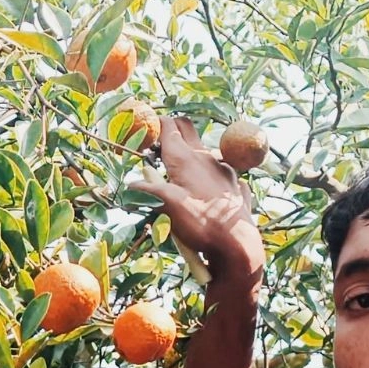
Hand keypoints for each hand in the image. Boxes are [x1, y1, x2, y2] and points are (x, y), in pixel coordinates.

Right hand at [130, 116, 264, 280]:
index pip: (169, 127)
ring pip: (203, 150)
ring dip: (189, 152)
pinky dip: (207, 172)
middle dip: (173, 129)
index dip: (157, 123)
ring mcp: (223, 169)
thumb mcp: (168, 207)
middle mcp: (206, 157)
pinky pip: (219, 169)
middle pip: (187, 129)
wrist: (237, 243)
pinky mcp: (235, 184)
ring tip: (179, 172)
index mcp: (186, 159)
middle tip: (160, 142)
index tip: (147, 126)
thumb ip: (149, 191)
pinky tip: (205, 189)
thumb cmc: (200, 223)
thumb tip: (131, 184)